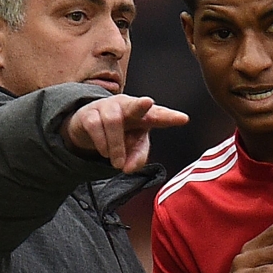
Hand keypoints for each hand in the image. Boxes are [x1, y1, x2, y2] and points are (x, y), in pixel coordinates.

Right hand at [61, 94, 188, 172]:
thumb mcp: (133, 148)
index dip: (170, 117)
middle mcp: (127, 106)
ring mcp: (107, 107)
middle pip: (135, 104)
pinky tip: (104, 152)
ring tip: (117, 163)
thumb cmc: (119, 134)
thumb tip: (128, 169)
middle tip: (148, 103)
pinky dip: (102, 143)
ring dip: (116, 146)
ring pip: (113, 122)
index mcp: (144, 115)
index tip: (184, 119)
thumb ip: (137, 158)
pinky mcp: (89, 113)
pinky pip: (96, 127)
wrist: (88, 128)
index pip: (159, 115)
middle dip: (141, 104)